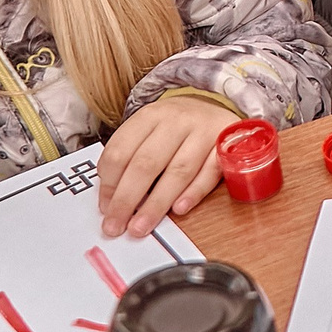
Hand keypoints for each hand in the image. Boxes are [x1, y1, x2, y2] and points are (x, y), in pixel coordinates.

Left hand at [100, 97, 246, 237]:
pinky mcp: (226, 146)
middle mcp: (176, 121)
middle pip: (147, 163)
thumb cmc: (175, 128)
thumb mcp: (148, 131)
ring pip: (178, 170)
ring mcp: (204, 132)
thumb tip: (111, 200)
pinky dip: (194, 192)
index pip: (121, 151)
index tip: (105, 209)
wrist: (215, 106)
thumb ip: (130, 159)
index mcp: (150, 116)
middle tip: (116, 225)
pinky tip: (179, 209)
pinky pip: (210, 172)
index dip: (110, 184)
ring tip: (141, 225)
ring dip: (157, 203)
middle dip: (128, 199)